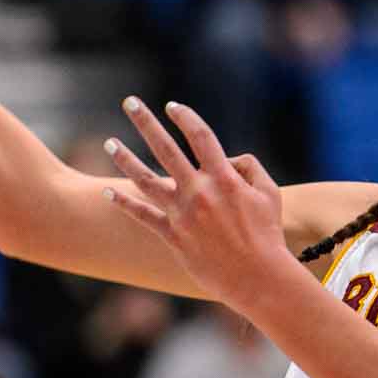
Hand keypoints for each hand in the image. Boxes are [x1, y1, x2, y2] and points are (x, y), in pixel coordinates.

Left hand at [103, 98, 292, 310]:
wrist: (257, 276)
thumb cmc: (268, 234)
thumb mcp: (270, 193)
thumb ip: (251, 167)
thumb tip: (228, 158)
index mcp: (223, 178)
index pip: (200, 136)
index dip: (185, 117)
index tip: (172, 106)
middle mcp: (199, 191)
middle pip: (165, 148)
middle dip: (146, 122)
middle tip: (130, 102)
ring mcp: (183, 214)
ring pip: (145, 179)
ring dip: (125, 158)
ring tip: (109, 143)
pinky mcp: (173, 236)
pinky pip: (143, 216)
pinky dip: (125, 204)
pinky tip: (107, 192)